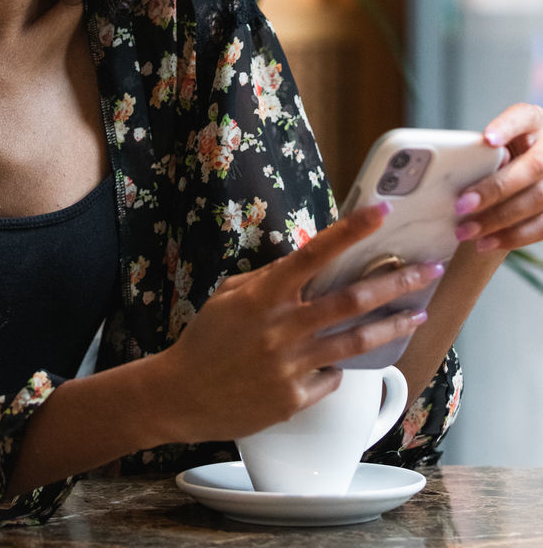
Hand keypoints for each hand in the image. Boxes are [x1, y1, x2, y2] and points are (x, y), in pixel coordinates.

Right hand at [147, 204, 439, 444]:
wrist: (181, 394)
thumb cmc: (207, 339)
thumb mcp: (230, 295)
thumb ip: (269, 277)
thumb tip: (305, 259)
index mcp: (265, 294)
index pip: (315, 253)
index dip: (350, 231)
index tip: (381, 212)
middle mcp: (282, 327)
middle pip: (352, 300)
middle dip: (396, 283)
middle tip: (428, 271)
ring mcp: (291, 365)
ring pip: (356, 341)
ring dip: (393, 326)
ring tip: (418, 315)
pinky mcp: (295, 398)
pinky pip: (331, 377)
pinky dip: (338, 366)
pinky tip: (342, 360)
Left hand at [455, 102, 542, 252]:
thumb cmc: (517, 147)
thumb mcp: (506, 136)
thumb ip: (487, 149)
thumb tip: (455, 170)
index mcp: (534, 121)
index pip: (523, 117)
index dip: (506, 128)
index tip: (488, 139)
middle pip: (532, 168)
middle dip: (494, 189)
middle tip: (461, 205)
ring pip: (538, 200)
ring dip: (500, 220)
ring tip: (468, 231)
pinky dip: (513, 237)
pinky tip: (488, 242)